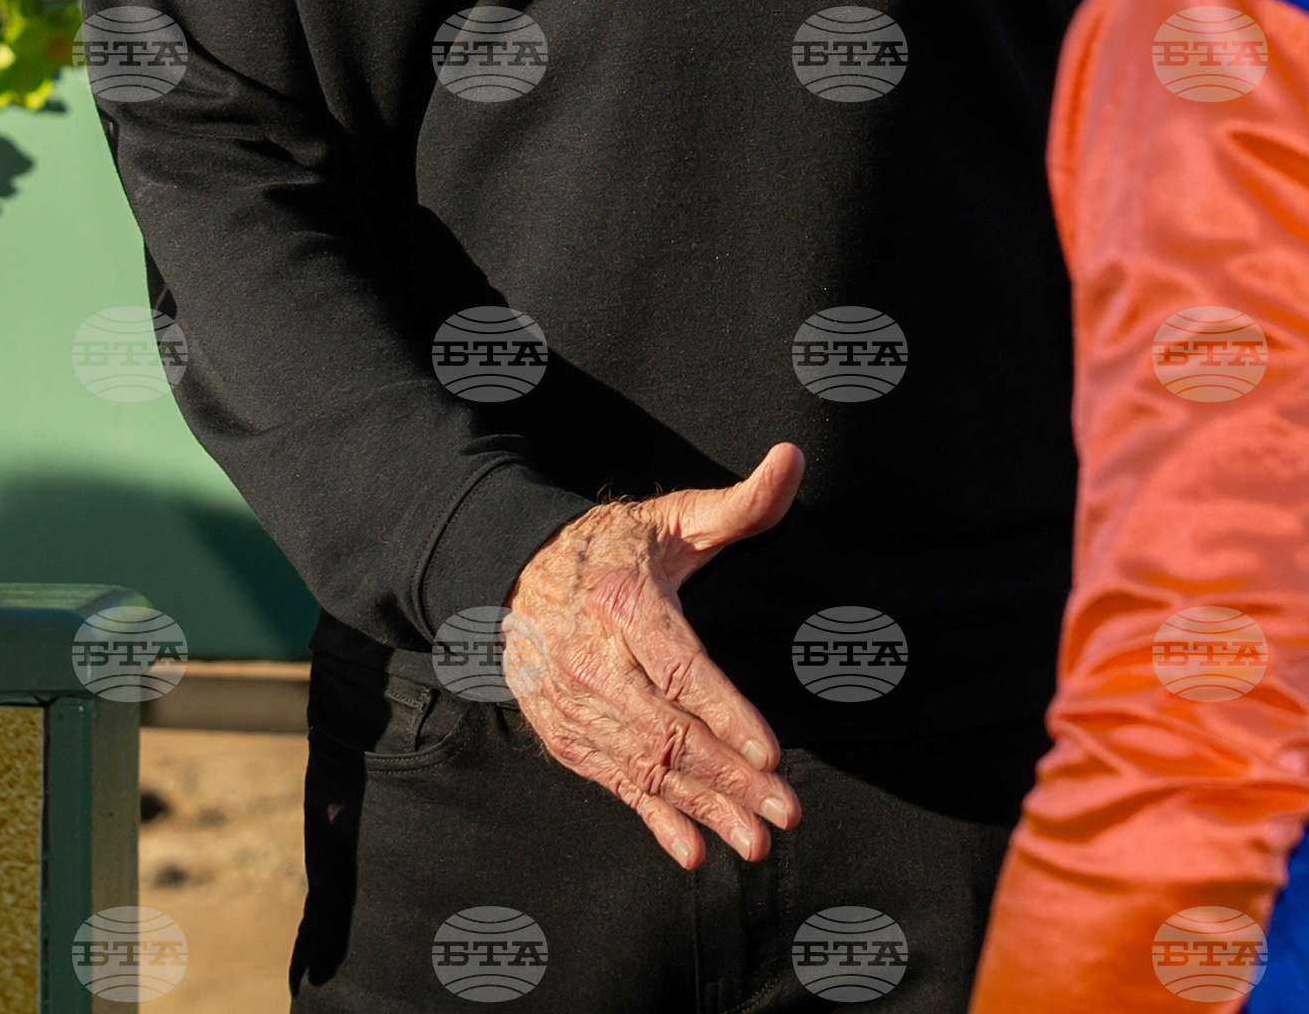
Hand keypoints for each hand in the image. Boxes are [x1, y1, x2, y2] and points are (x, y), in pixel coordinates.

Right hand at [502, 442, 804, 868]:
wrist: (516, 572)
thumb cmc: (613, 544)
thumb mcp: (673, 516)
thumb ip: (738, 501)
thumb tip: (793, 459)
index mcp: (624, 603)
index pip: (681, 670)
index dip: (727, 715)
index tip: (772, 754)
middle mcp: (592, 660)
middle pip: (668, 732)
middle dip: (730, 779)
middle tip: (784, 815)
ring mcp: (572, 704)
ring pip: (644, 767)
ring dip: (701, 810)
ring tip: (753, 842)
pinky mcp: (563, 733)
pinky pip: (612, 783)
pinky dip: (652, 819)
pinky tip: (691, 850)